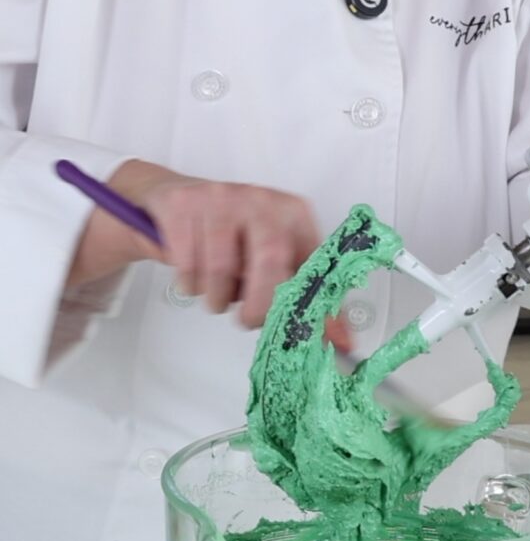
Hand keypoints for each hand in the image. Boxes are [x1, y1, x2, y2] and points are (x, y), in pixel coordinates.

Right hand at [69, 160, 352, 341]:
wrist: (176, 200)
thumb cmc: (233, 239)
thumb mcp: (272, 261)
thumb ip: (306, 299)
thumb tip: (342, 343)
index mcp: (294, 213)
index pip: (312, 262)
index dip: (313, 303)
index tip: (309, 336)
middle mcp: (262, 199)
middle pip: (271, 259)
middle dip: (259, 304)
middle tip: (248, 322)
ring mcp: (221, 197)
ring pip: (222, 267)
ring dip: (217, 298)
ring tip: (217, 297)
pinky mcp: (184, 205)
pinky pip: (188, 262)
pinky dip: (190, 285)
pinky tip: (194, 280)